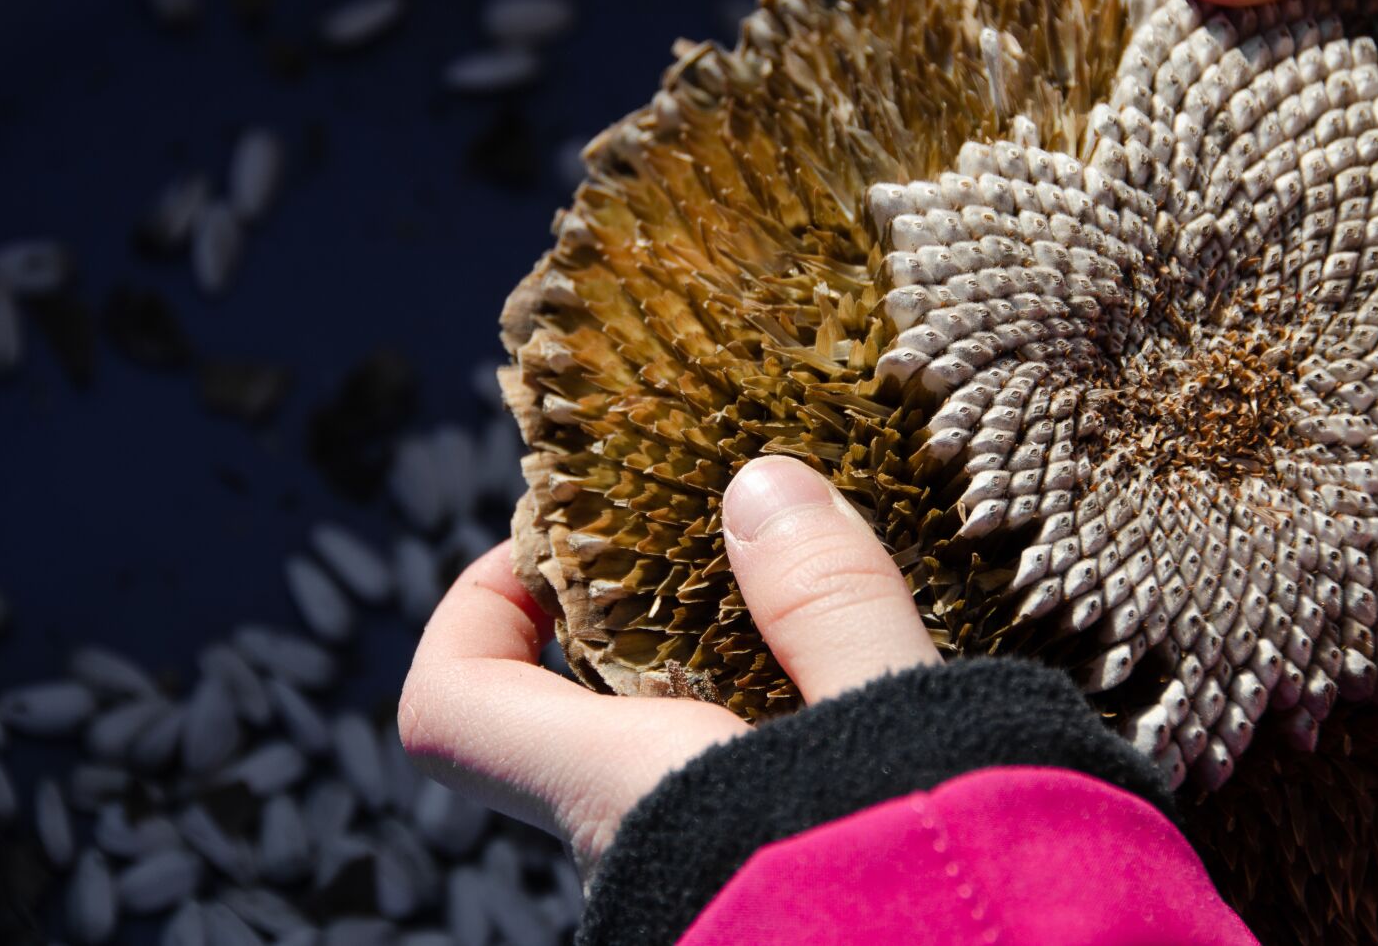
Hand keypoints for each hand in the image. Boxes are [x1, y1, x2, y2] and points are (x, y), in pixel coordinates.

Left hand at [397, 456, 939, 880]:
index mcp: (625, 791)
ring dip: (705, 675)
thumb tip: (760, 483)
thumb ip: (829, 601)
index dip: (473, 609)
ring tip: (807, 608)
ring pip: (654, 759)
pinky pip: (722, 795)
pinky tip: (852, 700)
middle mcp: (633, 848)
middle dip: (619, 620)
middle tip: (714, 546)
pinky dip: (757, 731)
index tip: (556, 543)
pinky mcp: (753, 895)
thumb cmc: (925, 894)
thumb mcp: (892, 722)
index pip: (452, 704)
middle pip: (560, 716)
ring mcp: (689, 882)